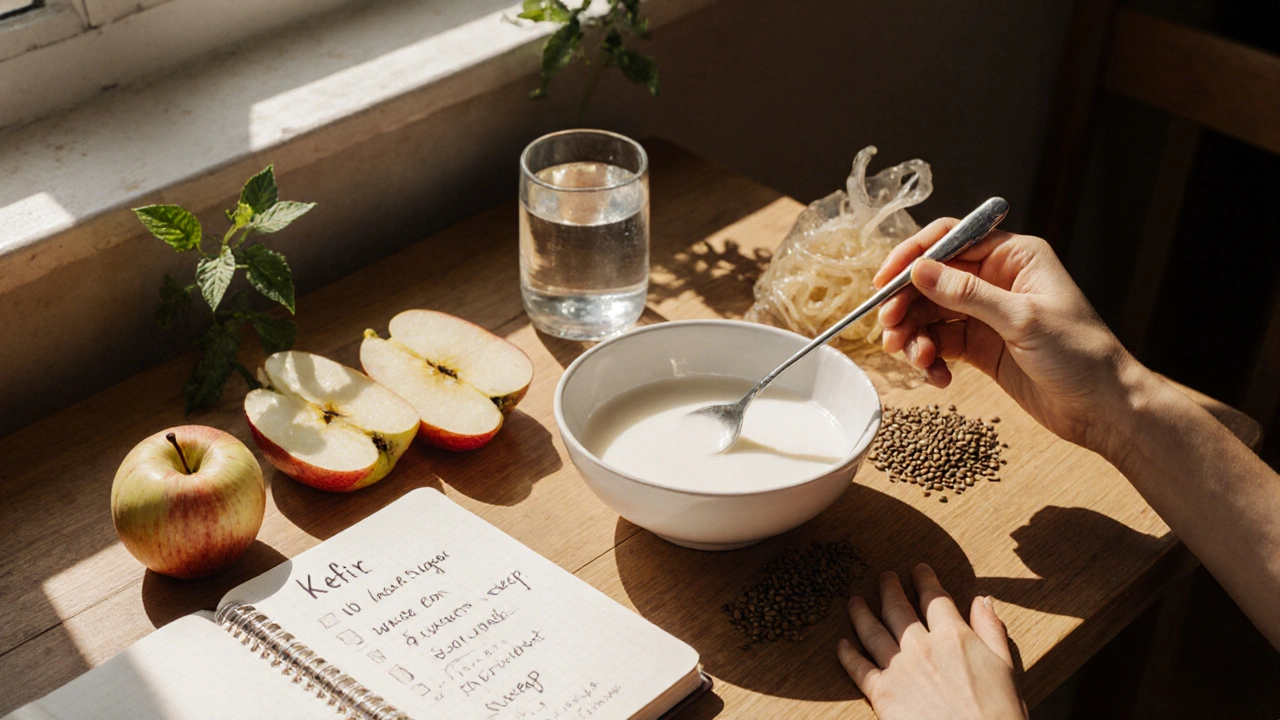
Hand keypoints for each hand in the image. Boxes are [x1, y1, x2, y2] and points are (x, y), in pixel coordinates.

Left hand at [837, 564, 1025, 719]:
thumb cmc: (998, 715)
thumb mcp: (1006, 668)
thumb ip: (992, 630)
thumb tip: (984, 600)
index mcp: (955, 638)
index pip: (935, 599)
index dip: (925, 581)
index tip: (918, 570)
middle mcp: (922, 647)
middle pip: (899, 609)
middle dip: (889, 589)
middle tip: (883, 577)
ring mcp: (899, 669)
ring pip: (873, 632)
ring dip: (861, 613)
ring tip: (854, 601)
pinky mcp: (882, 694)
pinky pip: (858, 668)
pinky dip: (848, 654)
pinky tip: (842, 644)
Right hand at [873, 218, 1144, 452]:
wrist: (1103, 409)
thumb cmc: (1080, 355)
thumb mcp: (1022, 320)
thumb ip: (967, 294)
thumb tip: (919, 271)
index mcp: (1014, 257)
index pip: (951, 239)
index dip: (914, 256)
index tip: (884, 281)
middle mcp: (996, 280)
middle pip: (932, 279)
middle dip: (906, 304)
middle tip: (890, 329)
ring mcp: (986, 314)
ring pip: (930, 313)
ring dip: (914, 335)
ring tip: (915, 359)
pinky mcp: (980, 346)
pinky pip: (939, 343)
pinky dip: (930, 359)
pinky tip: (938, 377)